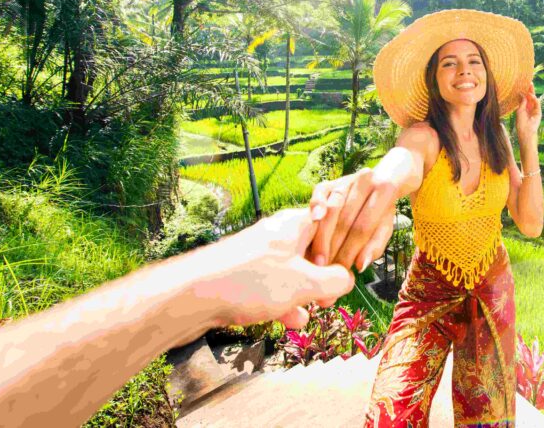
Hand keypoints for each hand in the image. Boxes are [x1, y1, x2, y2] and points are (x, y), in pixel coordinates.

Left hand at [192, 208, 354, 329]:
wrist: (192, 295)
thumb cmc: (250, 281)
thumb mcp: (304, 283)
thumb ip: (334, 281)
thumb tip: (347, 279)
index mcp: (295, 225)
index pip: (330, 224)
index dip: (343, 247)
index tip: (350, 269)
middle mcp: (277, 234)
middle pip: (311, 250)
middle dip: (323, 276)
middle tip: (330, 298)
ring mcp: (258, 254)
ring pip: (291, 270)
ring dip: (304, 292)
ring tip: (313, 312)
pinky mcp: (242, 273)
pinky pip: (271, 284)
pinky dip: (283, 300)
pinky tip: (290, 319)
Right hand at [305, 169, 398, 289]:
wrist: (384, 176)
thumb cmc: (382, 211)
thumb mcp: (385, 227)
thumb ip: (375, 247)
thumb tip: (359, 266)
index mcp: (385, 192)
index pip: (363, 228)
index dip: (350, 251)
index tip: (341, 271)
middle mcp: (366, 181)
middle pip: (345, 219)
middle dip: (333, 247)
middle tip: (324, 269)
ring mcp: (347, 179)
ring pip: (331, 207)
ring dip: (321, 234)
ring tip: (316, 257)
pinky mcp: (331, 181)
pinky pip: (320, 192)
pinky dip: (315, 205)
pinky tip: (313, 222)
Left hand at [515, 85, 541, 142]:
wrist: (526, 132)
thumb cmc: (520, 123)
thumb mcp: (519, 111)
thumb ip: (522, 103)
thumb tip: (523, 94)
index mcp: (524, 108)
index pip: (525, 98)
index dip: (524, 91)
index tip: (523, 84)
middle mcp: (529, 108)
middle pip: (530, 97)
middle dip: (530, 90)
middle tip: (529, 82)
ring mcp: (535, 110)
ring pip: (534, 99)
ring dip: (532, 93)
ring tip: (530, 87)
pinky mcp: (539, 113)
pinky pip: (537, 104)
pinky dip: (535, 99)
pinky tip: (532, 96)